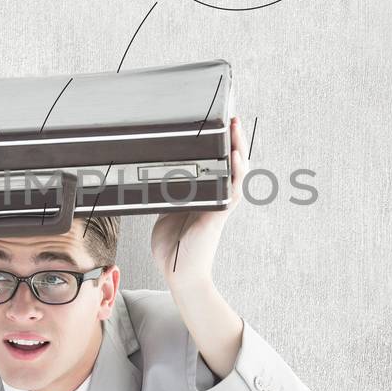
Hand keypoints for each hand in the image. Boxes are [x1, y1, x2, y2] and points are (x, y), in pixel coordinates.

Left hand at [150, 114, 246, 288]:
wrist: (178, 273)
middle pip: (232, 162)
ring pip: (237, 171)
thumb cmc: (172, 247)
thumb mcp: (165, 210)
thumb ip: (165, 193)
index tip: (219, 123)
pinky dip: (235, 172)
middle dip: (233, 139)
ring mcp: (220, 205)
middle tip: (231, 117)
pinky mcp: (218, 214)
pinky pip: (231, 189)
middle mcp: (217, 197)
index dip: (222, 144)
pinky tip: (234, 155)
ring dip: (238, 148)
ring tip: (235, 127)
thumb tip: (152, 175)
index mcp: (205, 195)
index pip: (219, 163)